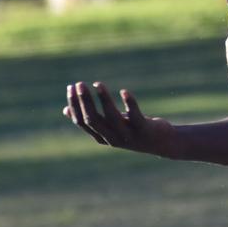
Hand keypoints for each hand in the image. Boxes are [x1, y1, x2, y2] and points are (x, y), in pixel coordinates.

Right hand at [63, 81, 177, 157]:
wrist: (162, 143)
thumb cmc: (132, 131)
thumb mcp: (109, 126)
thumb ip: (91, 120)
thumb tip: (65, 110)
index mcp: (101, 137)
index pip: (82, 122)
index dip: (75, 105)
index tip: (71, 87)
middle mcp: (112, 138)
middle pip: (93, 119)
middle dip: (84, 101)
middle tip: (79, 83)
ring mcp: (128, 135)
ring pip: (112, 116)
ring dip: (103, 99)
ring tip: (97, 83)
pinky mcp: (144, 129)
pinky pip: (135, 116)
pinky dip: (129, 103)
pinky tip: (124, 91)